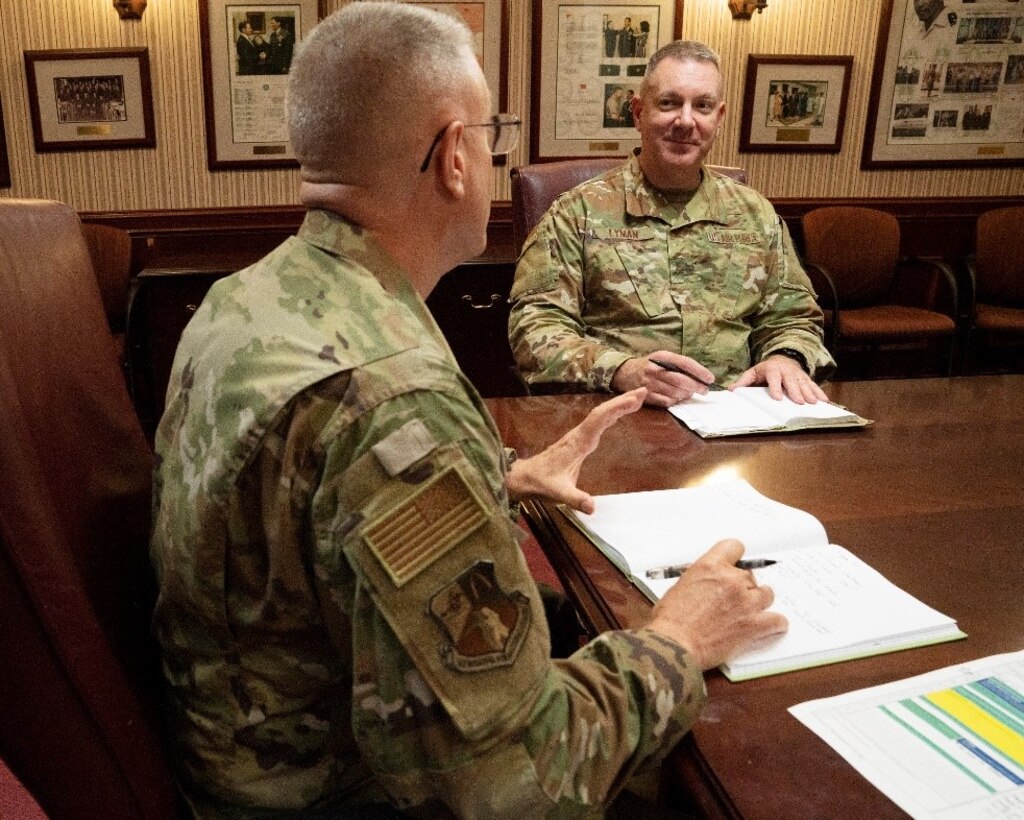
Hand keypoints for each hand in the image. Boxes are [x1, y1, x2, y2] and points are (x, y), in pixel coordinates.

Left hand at [506, 388, 645, 513]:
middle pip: (602, 412)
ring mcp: (578, 437)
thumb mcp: (559, 493)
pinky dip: (611, 415)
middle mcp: (579, 435)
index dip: (616, 408)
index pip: (598, 419)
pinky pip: (597, 423)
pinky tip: (619, 414)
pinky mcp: (578, 441)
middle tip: (643, 392)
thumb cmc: (541, 483)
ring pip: (600, 415)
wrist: (525, 477)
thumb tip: (592, 507)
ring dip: (618, 406)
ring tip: (637, 398)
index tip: (633, 399)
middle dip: (622, 401)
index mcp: (577, 443)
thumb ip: (575, 499)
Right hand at [610, 352, 715, 407]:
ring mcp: (649, 384)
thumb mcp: (662, 357)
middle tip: (704, 390)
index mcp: (661, 356)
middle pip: (680, 380)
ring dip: (686, 395)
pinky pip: (666, 401)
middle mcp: (654, 369)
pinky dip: (676, 401)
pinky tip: (678, 398)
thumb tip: (700, 377)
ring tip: (690, 393)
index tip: (710, 378)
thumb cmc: (650, 365)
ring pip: (674, 392)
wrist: (625, 373)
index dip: (699, 371)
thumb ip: (679, 364)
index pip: (684, 363)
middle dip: (696, 386)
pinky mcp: (646, 396)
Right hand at [646, 539, 787, 669]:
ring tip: (750, 611)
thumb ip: (699, 580)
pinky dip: (776, 624)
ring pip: (766, 593)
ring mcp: (746, 602)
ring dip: (759, 601)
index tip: (735, 564)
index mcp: (710, 567)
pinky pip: (777, 620)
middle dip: (743, 586)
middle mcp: (731, 580)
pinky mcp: (754, 625)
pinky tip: (772, 626)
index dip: (735, 557)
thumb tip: (706, 585)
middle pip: (750, 574)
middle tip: (733, 598)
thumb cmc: (670, 621)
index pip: (734, 547)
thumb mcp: (679, 587)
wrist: (674, 645)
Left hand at [732, 354, 827, 403]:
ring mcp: (798, 374)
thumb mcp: (752, 373)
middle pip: (791, 381)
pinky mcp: (805, 378)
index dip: (775, 387)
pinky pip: (813, 385)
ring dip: (809, 393)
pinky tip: (824, 401)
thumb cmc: (765, 370)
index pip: (773, 378)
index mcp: (772, 369)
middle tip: (799, 402)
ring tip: (813, 403)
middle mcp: (786, 371)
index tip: (777, 398)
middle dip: (796, 391)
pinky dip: (819, 392)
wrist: (782, 358)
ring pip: (804, 383)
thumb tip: (730, 390)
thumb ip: (743, 382)